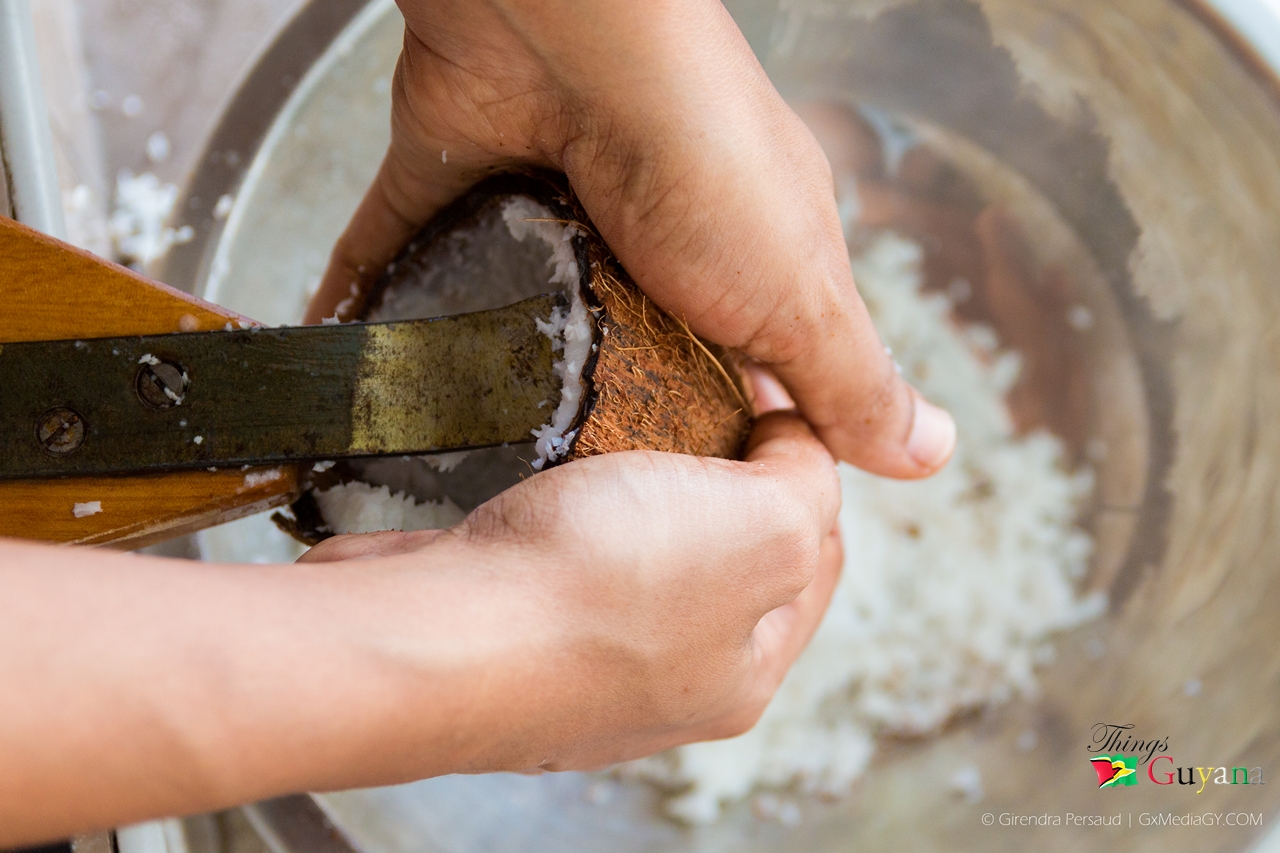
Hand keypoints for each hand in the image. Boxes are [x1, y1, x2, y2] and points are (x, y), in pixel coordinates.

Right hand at [299, 412, 841, 771]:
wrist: (432, 633)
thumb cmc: (605, 586)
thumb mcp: (767, 525)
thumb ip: (809, 483)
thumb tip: (797, 444)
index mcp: (744, 672)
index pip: (816, 557)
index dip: (809, 468)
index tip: (769, 398)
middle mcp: (662, 682)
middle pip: (725, 555)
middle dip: (721, 474)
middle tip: (699, 398)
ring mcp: (575, 660)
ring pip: (635, 550)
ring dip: (637, 485)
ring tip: (628, 418)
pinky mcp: (503, 624)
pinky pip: (555, 551)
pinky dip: (565, 504)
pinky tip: (559, 463)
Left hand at [307, 0, 954, 477]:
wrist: (573, 33)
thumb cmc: (701, 160)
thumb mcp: (799, 292)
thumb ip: (851, 379)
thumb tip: (934, 456)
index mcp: (734, 255)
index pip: (738, 369)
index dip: (719, 442)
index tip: (682, 520)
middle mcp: (635, 232)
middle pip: (617, 349)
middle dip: (595, 423)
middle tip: (556, 515)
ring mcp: (537, 206)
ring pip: (505, 313)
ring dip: (482, 378)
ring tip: (449, 471)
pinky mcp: (448, 184)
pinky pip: (397, 258)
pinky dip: (375, 310)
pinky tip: (358, 380)